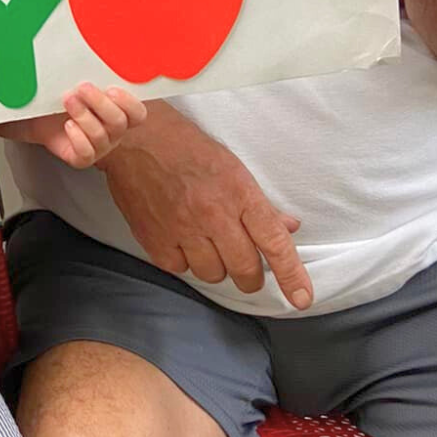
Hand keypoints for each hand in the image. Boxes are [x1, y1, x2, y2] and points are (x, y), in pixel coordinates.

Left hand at [11, 84, 147, 167]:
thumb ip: (92, 76)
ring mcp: (99, 146)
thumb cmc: (65, 98)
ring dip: (83, 116)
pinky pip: (86, 153)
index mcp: (120, 111)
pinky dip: (77, 137)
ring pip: (100, 136)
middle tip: (83, 88)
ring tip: (68, 100)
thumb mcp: (79, 83)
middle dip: (100, 103)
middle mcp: (113, 131)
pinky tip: (68, 125)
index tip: (111, 89)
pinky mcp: (82, 158)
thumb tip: (94, 55)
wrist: (39, 116)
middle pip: (119, 122)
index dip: (129, 103)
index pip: (137, 113)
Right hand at [102, 100, 311, 308]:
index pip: (274, 242)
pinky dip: (183, 259)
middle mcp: (213, 214)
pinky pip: (180, 268)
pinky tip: (180, 238)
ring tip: (205, 242)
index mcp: (238, 192)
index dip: (291, 275)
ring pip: (213, 274)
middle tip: (244, 264)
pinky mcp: (154, 238)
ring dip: (215, 264)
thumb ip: (258, 203)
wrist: (134, 138)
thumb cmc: (186, 147)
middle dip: (250, 274)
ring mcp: (182, 228)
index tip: (302, 298)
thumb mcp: (231, 167)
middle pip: (245, 269)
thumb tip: (287, 227)